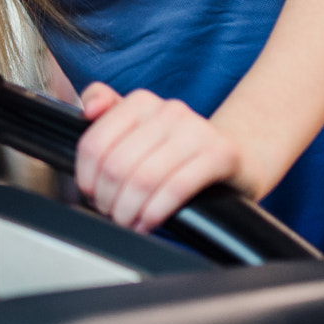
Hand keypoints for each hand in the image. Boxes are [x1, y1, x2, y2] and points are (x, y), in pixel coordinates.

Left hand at [74, 83, 243, 232]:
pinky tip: (149, 221)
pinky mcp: (220, 153)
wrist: (237, 155)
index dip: (86, 177)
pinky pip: (175, 188)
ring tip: (127, 220)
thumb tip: (88, 109)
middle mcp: (168, 110)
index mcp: (141, 102)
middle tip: (110, 212)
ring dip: (128, 209)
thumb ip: (107, 114)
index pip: (94, 143)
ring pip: (143, 178)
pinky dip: (154, 212)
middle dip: (107, 198)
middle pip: (116, 164)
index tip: (90, 194)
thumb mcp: (141, 129)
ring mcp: (196, 130)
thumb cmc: (178, 149)